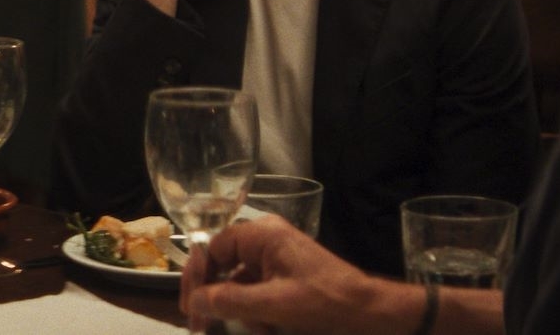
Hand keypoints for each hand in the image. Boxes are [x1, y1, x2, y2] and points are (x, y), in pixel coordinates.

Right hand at [181, 216, 381, 334]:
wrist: (371, 314)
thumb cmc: (325, 302)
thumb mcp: (273, 305)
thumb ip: (228, 301)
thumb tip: (194, 300)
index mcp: (261, 235)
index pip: (211, 249)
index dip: (196, 278)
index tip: (189, 308)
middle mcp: (265, 240)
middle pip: (223, 265)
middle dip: (219, 299)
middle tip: (203, 325)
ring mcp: (276, 257)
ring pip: (239, 283)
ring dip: (241, 311)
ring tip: (259, 330)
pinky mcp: (286, 275)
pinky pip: (257, 291)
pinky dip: (257, 312)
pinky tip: (267, 329)